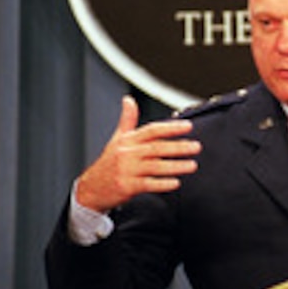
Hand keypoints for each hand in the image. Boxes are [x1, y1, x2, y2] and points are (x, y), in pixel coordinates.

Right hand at [75, 96, 201, 212]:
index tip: (188, 126)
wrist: (91, 188)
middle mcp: (127, 154)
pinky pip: (148, 184)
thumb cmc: (108, 163)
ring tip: (192, 165)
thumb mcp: (117, 139)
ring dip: (175, 166)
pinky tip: (175, 182)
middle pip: (156, 148)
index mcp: (128, 141)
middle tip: (196, 146)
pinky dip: (162, 183)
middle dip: (178, 147)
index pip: (151, 130)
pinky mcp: (127, 187)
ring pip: (155, 166)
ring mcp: (127, 171)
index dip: (170, 127)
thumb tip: (128, 100)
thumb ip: (127, 120)